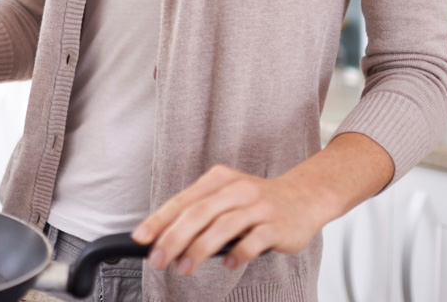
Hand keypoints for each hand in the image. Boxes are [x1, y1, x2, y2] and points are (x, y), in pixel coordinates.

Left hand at [133, 164, 329, 275]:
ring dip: (200, 249)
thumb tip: (165, 238)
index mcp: (218, 180)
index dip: (159, 220)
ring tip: (185, 267)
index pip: (182, 201)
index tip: (141, 238)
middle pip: (198, 213)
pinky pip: (253, 240)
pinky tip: (227, 264)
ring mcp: (258, 206)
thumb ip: (200, 213)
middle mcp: (237, 189)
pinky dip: (238, 253)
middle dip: (174, 239)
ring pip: (222, 226)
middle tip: (158, 260)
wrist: (305, 197)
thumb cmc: (257, 201)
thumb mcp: (226, 197)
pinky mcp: (277, 224)